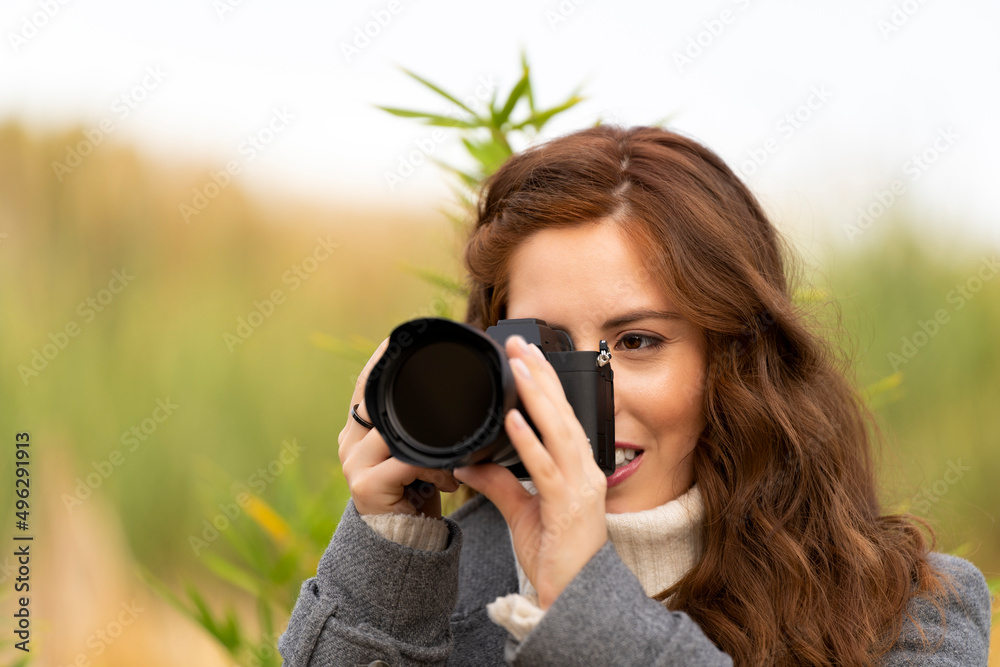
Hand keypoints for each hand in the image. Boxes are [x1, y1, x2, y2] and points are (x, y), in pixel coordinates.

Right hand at [338, 336, 459, 517]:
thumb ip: (419, 428)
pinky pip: (407, 461)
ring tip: (457, 459)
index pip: (365, 384)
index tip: (398, 337)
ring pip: (399, 433)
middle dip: (414, 393)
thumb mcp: (417, 454)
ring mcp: (354, 464)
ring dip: (436, 444)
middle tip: (452, 386)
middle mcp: (349, 442)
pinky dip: (435, 466)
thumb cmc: (416, 497)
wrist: (403, 546)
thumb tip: (448, 398)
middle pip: (378, 401)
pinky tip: (449, 480)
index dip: (380, 359)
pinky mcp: (367, 486)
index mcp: (358, 430)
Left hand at [453, 335, 607, 608]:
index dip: (546, 383)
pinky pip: (547, 468)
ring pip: (559, 431)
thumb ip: (498, 484)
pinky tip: (513, 419)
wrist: (573, 598)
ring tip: (519, 367)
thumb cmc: (555, 555)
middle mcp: (584, 471)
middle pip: (562, 413)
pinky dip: (529, 441)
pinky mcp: (569, 507)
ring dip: (538, 396)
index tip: (526, 355)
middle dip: (541, 376)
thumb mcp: (521, 512)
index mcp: (576, 468)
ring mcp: (581, 487)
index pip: (561, 416)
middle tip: (519, 344)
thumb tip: (469, 462)